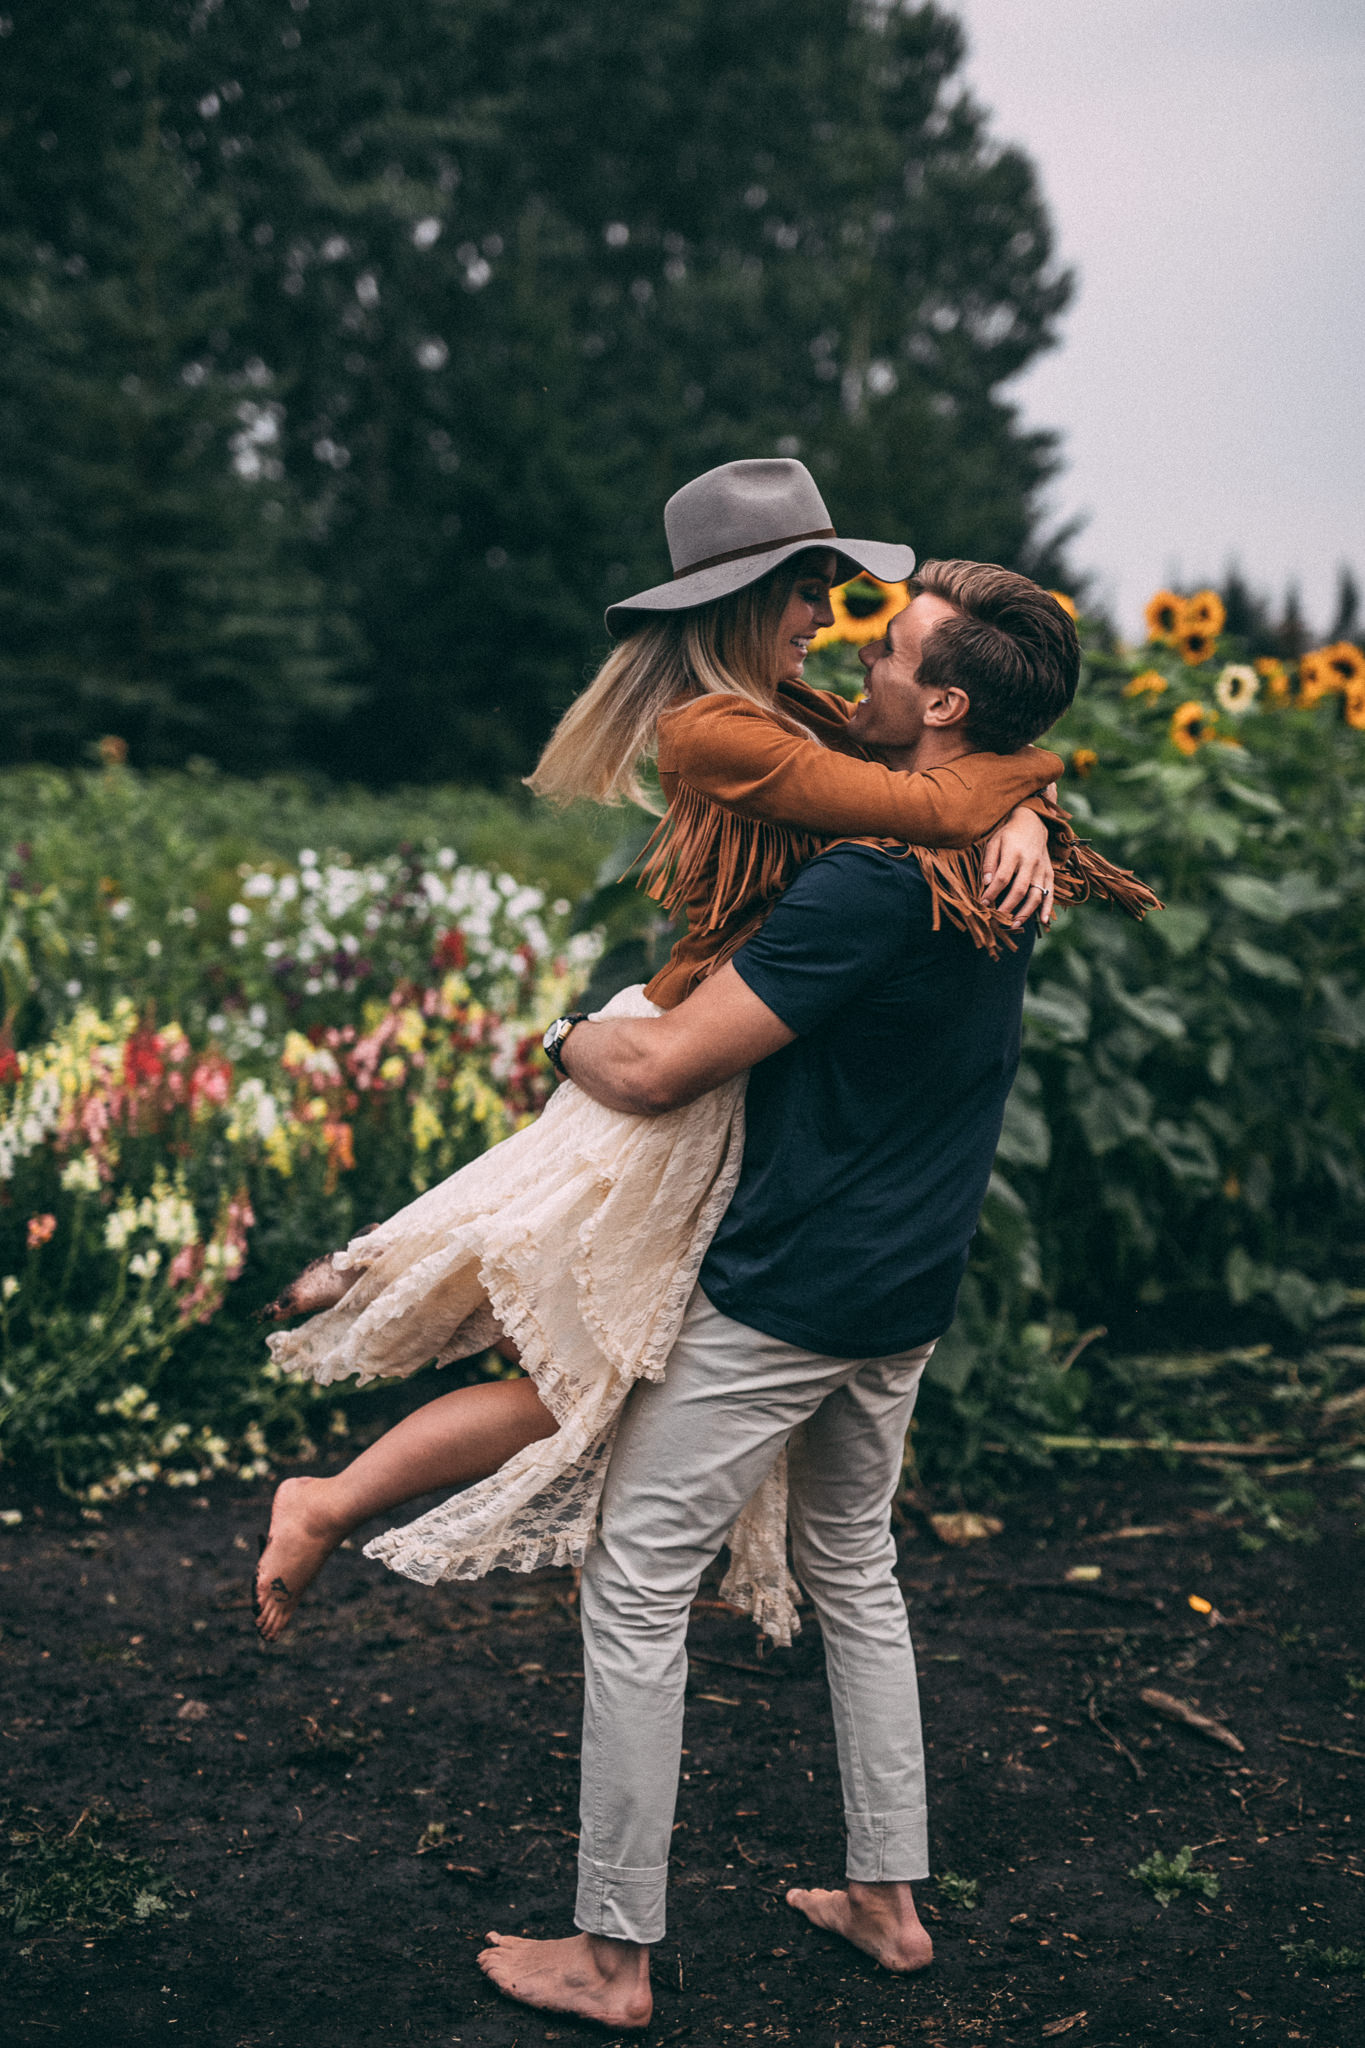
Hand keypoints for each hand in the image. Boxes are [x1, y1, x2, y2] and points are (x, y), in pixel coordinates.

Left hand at [980, 805, 1055, 928]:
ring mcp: (1042, 868)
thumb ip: (989, 862)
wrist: (1033, 822)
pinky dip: (1047, 907)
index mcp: (1014, 853)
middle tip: (997, 920)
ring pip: (1036, 894)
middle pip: (1020, 889)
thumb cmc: (1009, 835)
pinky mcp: (1049, 872)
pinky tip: (1042, 920)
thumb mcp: (994, 842)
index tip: (983, 903)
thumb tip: (985, 883)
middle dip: (1008, 907)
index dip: (992, 893)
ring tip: (1014, 925)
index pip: (1003, 878)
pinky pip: (1050, 892)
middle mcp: (1030, 862)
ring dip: (1026, 912)